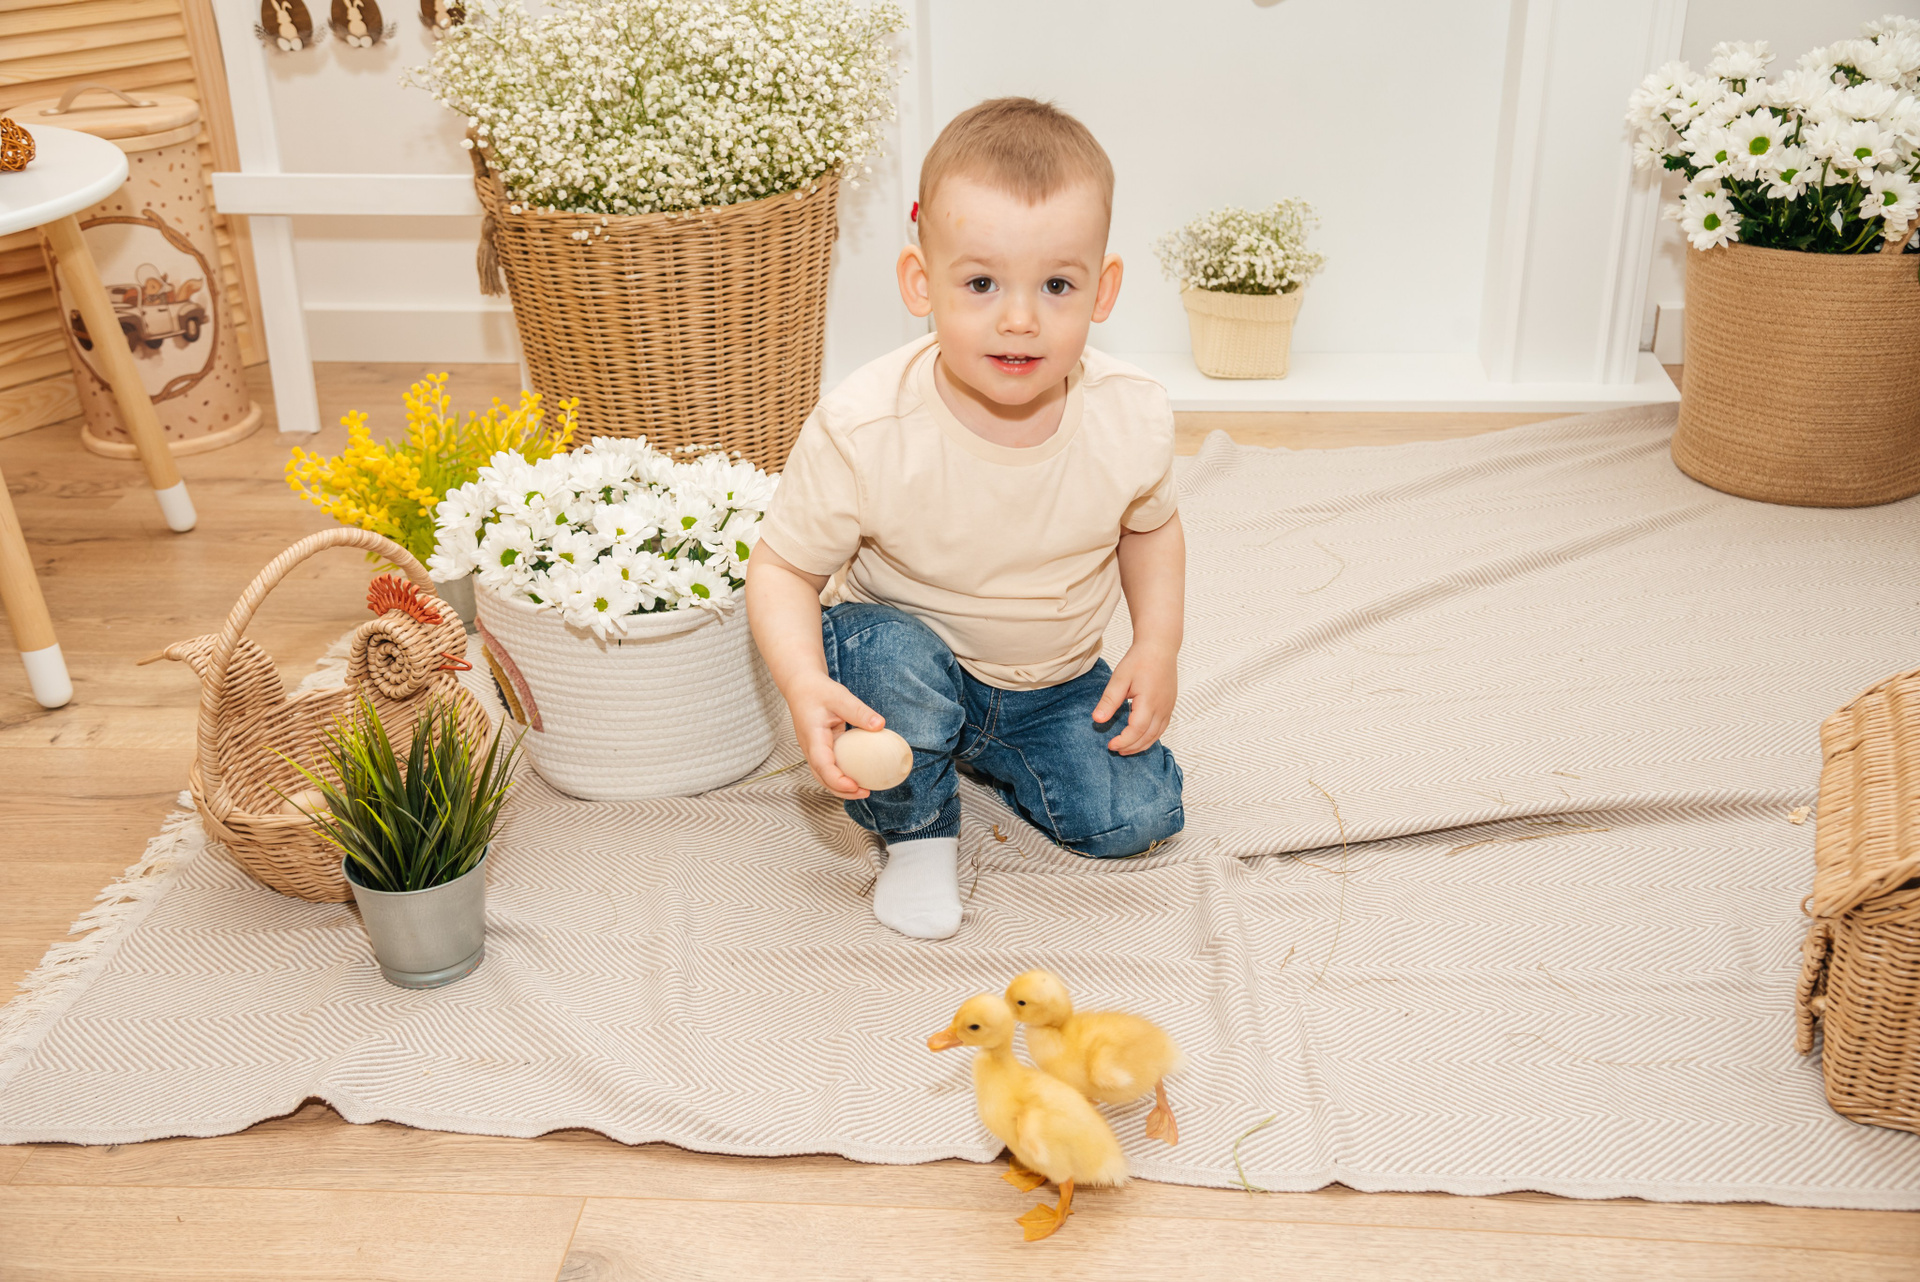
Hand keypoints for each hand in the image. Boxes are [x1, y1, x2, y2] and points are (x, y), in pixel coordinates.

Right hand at [785, 672, 885, 799]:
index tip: (855, 786)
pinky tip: (857, 775)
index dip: (837, 780)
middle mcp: (810, 748)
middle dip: (841, 790)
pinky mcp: (819, 749)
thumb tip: (880, 725)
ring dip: (841, 787)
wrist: (800, 686)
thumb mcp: (840, 696)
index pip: (822, 765)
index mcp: (813, 736)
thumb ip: (859, 711)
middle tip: (865, 792)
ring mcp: (813, 750)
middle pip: (821, 777)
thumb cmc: (817, 690)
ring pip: (823, 775)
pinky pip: (828, 767)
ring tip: (863, 790)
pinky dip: (840, 776)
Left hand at [1093, 645, 1176, 755]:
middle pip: (1148, 737)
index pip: (1136, 730)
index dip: (1124, 741)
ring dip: (1142, 745)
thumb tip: (1097, 720)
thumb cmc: (1139, 660)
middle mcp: (1162, 708)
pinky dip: (1151, 737)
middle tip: (1115, 750)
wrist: (1160, 647)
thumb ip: (1109, 700)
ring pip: (1157, 735)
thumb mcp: (1119, 678)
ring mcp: (1168, 708)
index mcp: (1149, 702)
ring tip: (1126, 749)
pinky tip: (1140, 738)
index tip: (1110, 745)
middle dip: (1131, 747)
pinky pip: (1162, 728)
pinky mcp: (1170, 705)